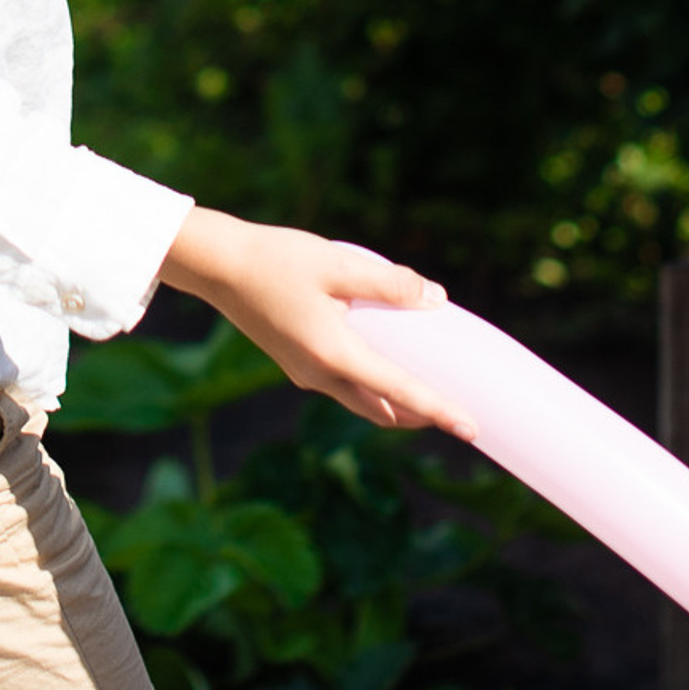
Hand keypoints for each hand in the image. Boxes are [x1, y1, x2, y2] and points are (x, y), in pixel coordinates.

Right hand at [156, 209, 476, 439]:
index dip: (439, 411)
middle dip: (419, 417)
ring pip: (359, 403)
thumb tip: (435, 297)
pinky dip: (369, 388)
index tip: (471, 430)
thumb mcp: (337, 263)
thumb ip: (388, 283)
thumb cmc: (276, 259)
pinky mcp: (293, 362)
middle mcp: (320, 375)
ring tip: (423, 395)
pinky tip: (377, 364)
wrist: (217, 265)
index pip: (400, 392)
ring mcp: (303, 373)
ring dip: (393, 406)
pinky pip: (341, 388)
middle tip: (453, 414)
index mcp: (335, 355)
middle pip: (380, 411)